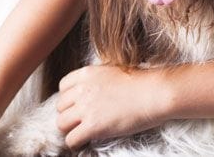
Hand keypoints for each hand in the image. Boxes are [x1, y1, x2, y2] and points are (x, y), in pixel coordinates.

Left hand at [56, 65, 170, 148]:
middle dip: (69, 114)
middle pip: (60, 106)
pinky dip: (75, 143)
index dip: (69, 98)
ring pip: (61, 123)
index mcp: (87, 74)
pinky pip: (71, 139)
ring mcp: (86, 108)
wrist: (152, 94)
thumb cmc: (140, 83)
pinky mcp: (93, 126)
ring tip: (81, 132)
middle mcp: (82, 89)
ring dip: (70, 129)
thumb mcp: (112, 71)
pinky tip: (84, 142)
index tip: (76, 104)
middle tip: (80, 120)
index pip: (63, 86)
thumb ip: (96, 79)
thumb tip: (90, 90)